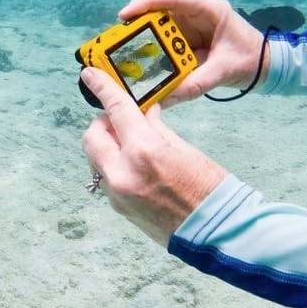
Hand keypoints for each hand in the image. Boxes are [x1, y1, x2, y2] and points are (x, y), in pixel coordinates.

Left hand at [80, 67, 226, 245]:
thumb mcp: (184, 148)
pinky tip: (136, 165)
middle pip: (92, 136)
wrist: (217, 233)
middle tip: (122, 120)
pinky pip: (106, 177)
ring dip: (107, 145)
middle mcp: (121, 173)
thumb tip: (142, 114)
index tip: (90, 74)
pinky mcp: (119, 208)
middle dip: (103, 123)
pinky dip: (114, 164)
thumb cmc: (210, 187)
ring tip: (132, 143)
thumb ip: (155, 128)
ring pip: (95, 158)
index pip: (115, 110)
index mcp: (143, 151)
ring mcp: (117, 194)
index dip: (102, 87)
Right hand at [119, 0, 268, 106]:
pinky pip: (167, 38)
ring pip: (162, 23)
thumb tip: (164, 99)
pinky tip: (141, 59)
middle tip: (118, 38)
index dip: (147, 3)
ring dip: (144, 35)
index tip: (125, 15)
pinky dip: (154, 47)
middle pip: (162, 9)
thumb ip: (194, 85)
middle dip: (139, 21)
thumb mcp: (222, 72)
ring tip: (124, 49)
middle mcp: (198, 12)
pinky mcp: (190, 36)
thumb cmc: (250, 60)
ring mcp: (193, 23)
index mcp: (209, 9)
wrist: (266, 65)